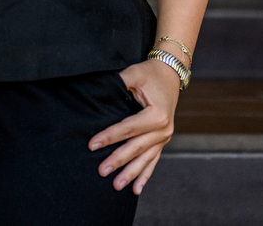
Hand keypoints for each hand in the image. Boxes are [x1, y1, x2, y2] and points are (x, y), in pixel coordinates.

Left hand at [87, 58, 181, 193]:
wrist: (170, 74)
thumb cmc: (150, 74)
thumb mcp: (134, 74)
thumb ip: (119, 83)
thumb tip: (98, 91)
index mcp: (157, 114)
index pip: (128, 129)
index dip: (109, 137)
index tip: (92, 145)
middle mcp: (163, 129)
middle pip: (136, 147)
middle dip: (118, 160)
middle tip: (101, 171)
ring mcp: (164, 137)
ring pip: (145, 159)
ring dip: (131, 173)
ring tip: (117, 186)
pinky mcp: (162, 140)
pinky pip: (153, 160)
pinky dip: (145, 175)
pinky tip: (136, 189)